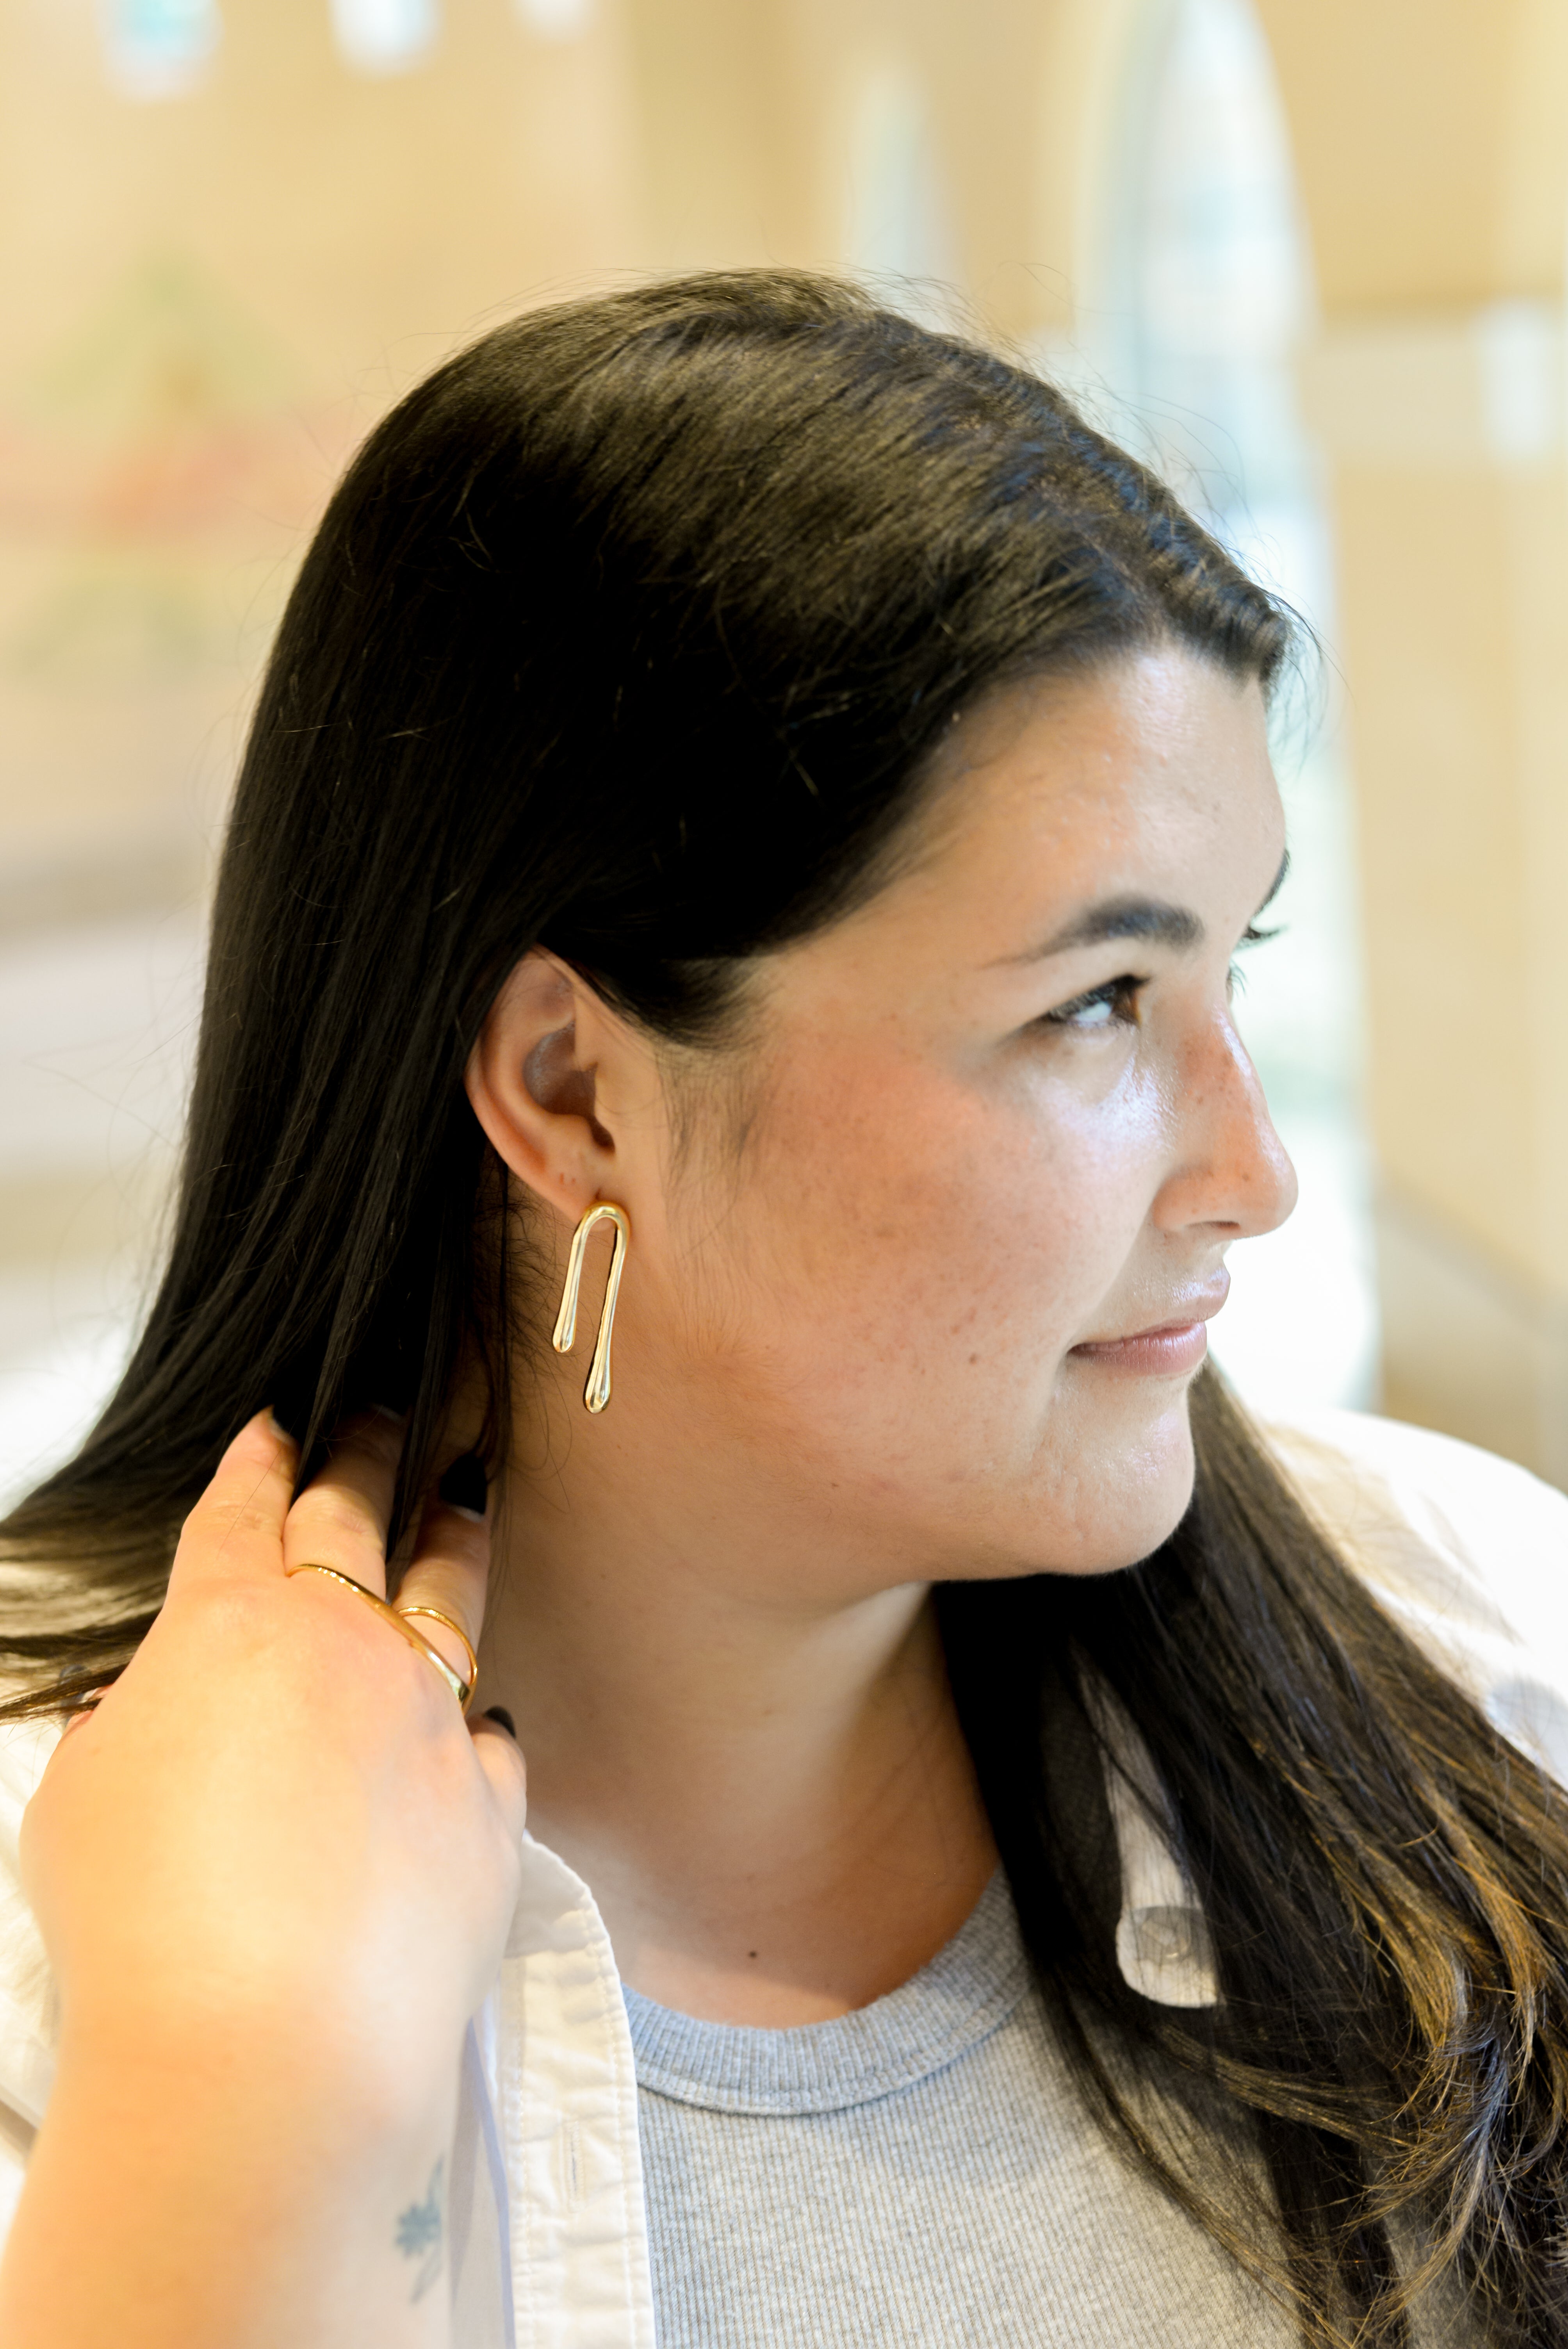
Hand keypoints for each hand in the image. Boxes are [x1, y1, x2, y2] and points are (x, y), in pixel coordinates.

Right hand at [0, 1408, 525, 2348]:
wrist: (260, 2054)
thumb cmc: (142, 1932)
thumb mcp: (76, 1810)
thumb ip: (117, 1738)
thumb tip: (143, 1717)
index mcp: (228, 1631)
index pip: (241, 1517)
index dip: (255, 1463)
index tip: (274, 1427)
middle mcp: (342, 1650)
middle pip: (355, 1521)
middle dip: (366, 1452)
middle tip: (385, 1409)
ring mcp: (429, 1720)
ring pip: (451, 1595)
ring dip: (455, 1534)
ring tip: (468, 1495)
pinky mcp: (489, 1807)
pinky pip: (492, 1738)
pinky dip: (479, 1724)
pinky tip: (483, 1718)